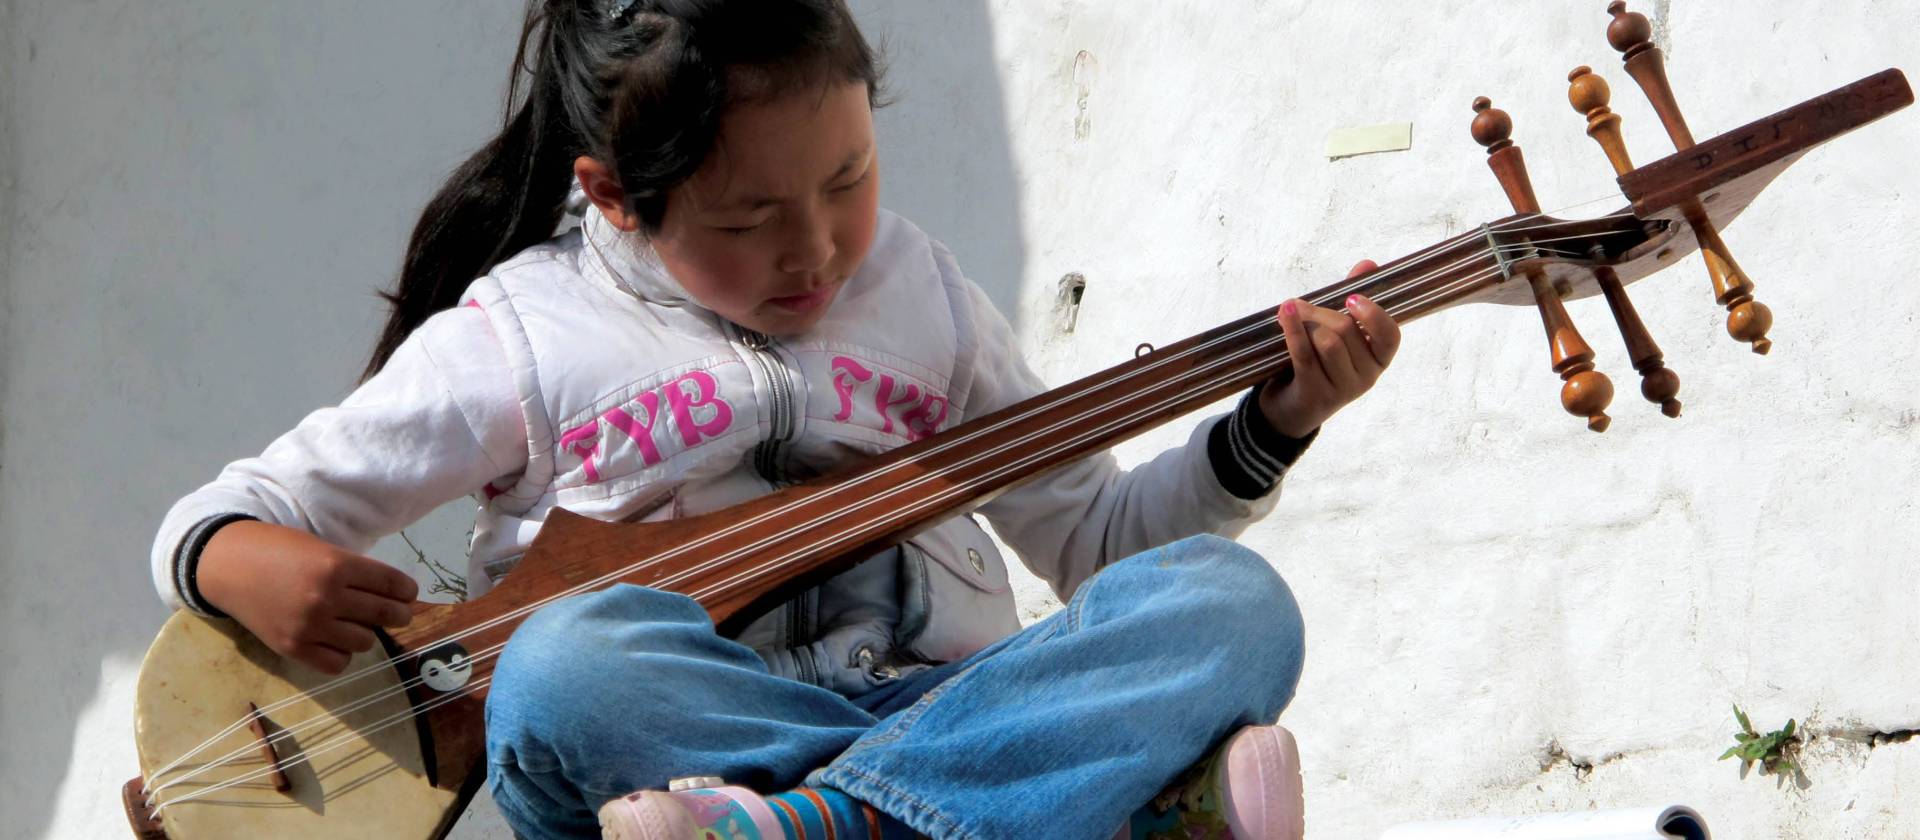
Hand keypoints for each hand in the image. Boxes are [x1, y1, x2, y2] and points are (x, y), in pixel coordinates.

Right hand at [197, 520, 419, 674]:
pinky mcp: (292, 647)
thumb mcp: (322, 549)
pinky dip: (342, 654)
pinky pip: (337, 663)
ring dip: (366, 633)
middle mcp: (327, 597)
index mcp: (337, 565)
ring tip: (356, 624)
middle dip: (399, 615)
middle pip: (384, 614)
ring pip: (365, 641)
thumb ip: (353, 570)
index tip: (408, 594)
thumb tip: (393, 592)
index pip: (392, 583)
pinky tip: (336, 642)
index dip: (406, 590)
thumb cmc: (278, 550)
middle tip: (398, 614)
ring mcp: (309, 625)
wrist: (228, 565)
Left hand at [1258, 260, 1400, 438]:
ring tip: (1289, 314)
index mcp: (1379, 360)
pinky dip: (1292, 329)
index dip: (1373, 314)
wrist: (1290, 408)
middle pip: (1346, 330)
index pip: (1390, 335)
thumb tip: (1368, 264)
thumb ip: (1355, 300)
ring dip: (1304, 322)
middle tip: (1300, 305)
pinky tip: (1284, 313)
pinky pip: (1304, 354)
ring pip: (1327, 341)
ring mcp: (1342, 389)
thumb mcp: (1339, 332)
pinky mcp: (1314, 394)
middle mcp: (1367, 377)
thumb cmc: (1319, 362)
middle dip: (1320, 311)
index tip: (1351, 298)